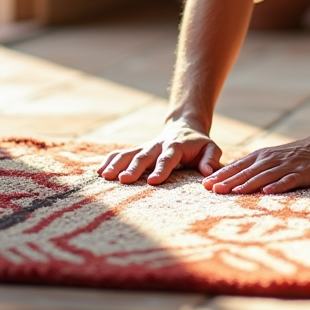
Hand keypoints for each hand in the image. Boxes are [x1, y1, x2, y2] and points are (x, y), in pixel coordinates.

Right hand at [96, 119, 222, 184]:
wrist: (184, 127)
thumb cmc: (199, 144)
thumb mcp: (211, 149)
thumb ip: (210, 159)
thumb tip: (206, 173)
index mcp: (177, 147)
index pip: (168, 158)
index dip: (161, 169)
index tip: (153, 182)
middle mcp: (158, 146)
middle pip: (144, 156)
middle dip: (134, 168)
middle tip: (124, 180)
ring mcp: (145, 147)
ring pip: (128, 154)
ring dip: (116, 164)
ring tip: (105, 176)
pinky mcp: (136, 151)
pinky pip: (120, 154)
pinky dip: (109, 160)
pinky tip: (99, 171)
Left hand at [203, 139, 309, 194]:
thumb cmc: (294, 156)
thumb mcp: (271, 157)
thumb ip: (254, 167)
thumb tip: (231, 179)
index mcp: (261, 156)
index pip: (237, 167)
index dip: (221, 175)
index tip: (205, 185)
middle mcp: (270, 160)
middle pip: (246, 172)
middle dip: (229, 181)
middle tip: (213, 190)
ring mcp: (285, 166)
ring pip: (264, 176)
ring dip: (248, 184)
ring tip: (234, 192)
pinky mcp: (301, 174)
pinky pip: (287, 180)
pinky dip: (277, 186)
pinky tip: (268, 193)